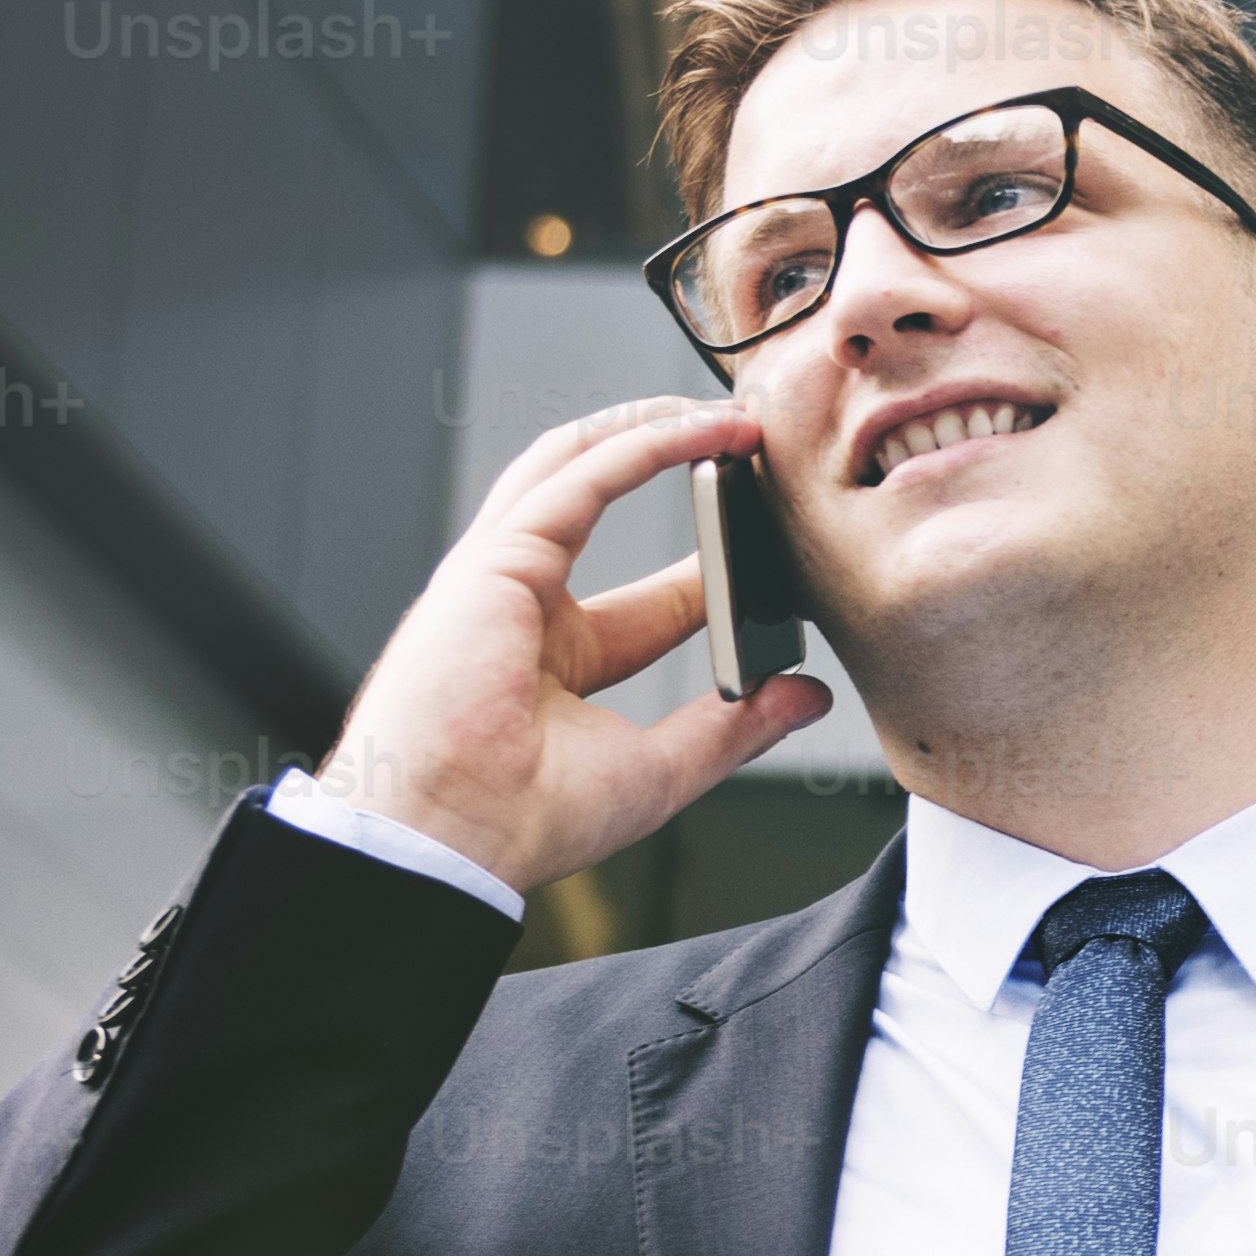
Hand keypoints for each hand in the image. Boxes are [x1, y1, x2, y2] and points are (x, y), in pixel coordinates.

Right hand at [305, 399, 829, 894]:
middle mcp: (522, 607)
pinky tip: (707, 430)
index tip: (776, 557)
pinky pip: (581, 475)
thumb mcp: (659, 770)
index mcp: (556, 663)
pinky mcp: (495, 557)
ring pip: (577, 465)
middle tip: (750, 451)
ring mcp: (500, 575)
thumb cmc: (523, 820)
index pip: (653, 602)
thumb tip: (805, 695)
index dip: (713, 570)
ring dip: (656, 429)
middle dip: (671, 462)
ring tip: (732, 417)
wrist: (450, 838)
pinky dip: (646, 442)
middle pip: (600, 504)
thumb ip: (734, 727)